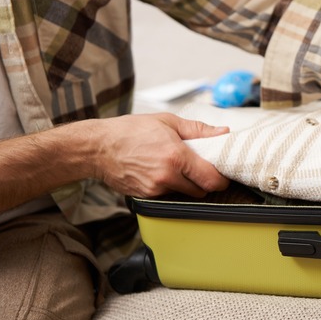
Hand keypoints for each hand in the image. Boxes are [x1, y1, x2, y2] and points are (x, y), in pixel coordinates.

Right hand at [94, 113, 229, 197]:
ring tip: (176, 166)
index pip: (212, 179)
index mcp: (176, 156)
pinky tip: (161, 172)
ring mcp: (155, 189)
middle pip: (202, 190)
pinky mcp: (146, 197)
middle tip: (201, 167)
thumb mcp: (167, 122)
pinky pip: (169, 195)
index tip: (223, 173)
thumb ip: (199, 130)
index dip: (222, 179)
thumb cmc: (130, 131)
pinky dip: (171, 187)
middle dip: (205, 181)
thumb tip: (223, 133)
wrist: (97, 148)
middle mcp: (167, 176)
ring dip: (187, 184)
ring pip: (186, 193)